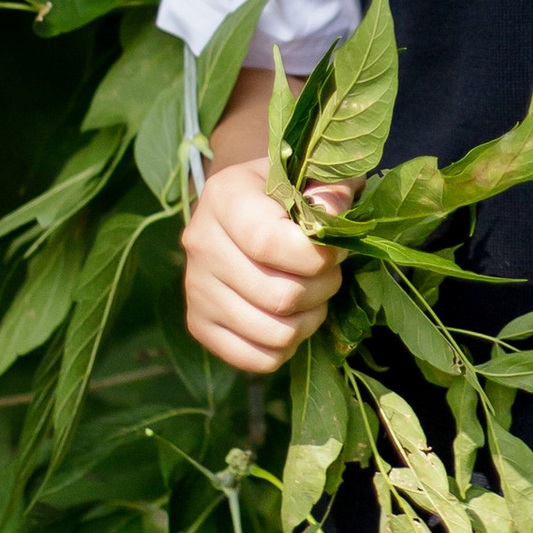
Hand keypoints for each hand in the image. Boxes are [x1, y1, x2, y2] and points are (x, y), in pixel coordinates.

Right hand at [182, 161, 346, 375]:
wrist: (249, 204)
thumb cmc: (292, 187)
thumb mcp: (318, 172)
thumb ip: (333, 188)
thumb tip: (330, 217)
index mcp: (225, 197)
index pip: (268, 242)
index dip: (316, 256)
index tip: (337, 249)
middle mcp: (200, 242)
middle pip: (278, 296)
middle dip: (323, 288)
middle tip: (331, 272)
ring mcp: (195, 288)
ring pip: (273, 333)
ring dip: (310, 320)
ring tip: (316, 295)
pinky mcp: (199, 323)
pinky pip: (256, 359)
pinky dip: (287, 347)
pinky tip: (293, 318)